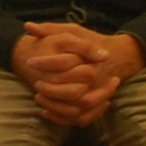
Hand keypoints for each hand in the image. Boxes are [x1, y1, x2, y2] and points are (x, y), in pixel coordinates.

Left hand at [16, 22, 142, 128]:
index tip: (30, 62)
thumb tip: (28, 26)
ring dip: (55, 106)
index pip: (63, 62)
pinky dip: (63, 118)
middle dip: (51, 90)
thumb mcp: (72, 31)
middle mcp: (96, 78)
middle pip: (73, 92)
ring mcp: (97, 93)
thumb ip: (50, 29)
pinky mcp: (95, 105)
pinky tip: (45, 111)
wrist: (117, 55)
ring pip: (78, 109)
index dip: (44, 63)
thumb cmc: (90, 42)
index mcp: (89, 58)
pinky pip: (81, 119)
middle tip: (36, 84)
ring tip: (38, 97)